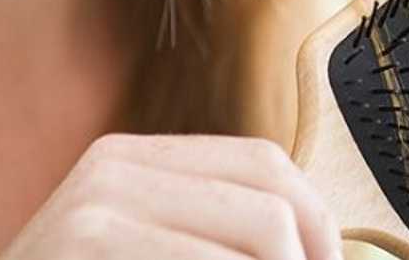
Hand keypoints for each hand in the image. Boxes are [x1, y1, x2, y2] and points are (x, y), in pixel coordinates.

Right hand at [0, 134, 342, 259]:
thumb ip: (212, 232)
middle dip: (309, 259)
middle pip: (268, 198)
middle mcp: (117, 165)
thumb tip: (319, 249)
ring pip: (258, 230)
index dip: (314, 216)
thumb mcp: (151, 248)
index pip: (263, 162)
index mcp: (139, 158)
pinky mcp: (89, 239)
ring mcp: (98, 203)